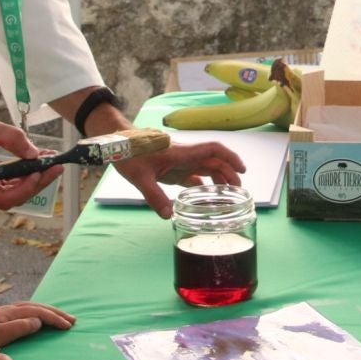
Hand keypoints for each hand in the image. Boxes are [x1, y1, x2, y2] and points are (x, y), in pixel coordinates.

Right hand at [0, 108, 58, 210]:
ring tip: (51, 162)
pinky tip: (37, 161)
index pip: (6, 197)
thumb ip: (13, 139)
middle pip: (13, 197)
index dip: (27, 187)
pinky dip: (22, 174)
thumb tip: (36, 154)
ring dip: (32, 179)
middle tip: (57, 166)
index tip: (42, 171)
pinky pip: (7, 184)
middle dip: (36, 182)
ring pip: (12, 192)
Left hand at [0, 301, 75, 346]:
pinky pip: (28, 309)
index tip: (68, 326)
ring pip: (35, 306)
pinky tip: (41, 316)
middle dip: (57, 313)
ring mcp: (8, 311)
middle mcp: (12, 309)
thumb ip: (18, 327)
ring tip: (62, 316)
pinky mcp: (5, 315)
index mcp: (13, 314)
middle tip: (73, 320)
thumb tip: (39, 321)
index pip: (40, 313)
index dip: (55, 319)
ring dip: (50, 311)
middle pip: (40, 307)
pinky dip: (39, 310)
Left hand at [113, 140, 245, 218]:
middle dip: (229, 174)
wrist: (118, 144)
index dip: (230, 158)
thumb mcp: (140, 177)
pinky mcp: (171, 168)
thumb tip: (169, 215)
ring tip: (226, 196)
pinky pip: (192, 176)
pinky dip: (201, 185)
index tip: (242, 169)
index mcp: (181, 153)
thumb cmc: (129, 153)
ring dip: (218, 179)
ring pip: (205, 168)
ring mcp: (179, 162)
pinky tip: (204, 197)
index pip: (213, 150)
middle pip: (214, 162)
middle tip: (238, 192)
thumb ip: (154, 196)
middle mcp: (184, 156)